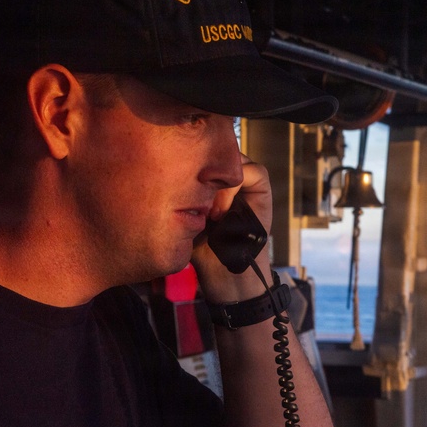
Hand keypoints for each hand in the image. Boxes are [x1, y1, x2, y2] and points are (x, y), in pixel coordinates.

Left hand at [191, 156, 274, 302]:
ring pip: (235, 159)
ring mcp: (248, 183)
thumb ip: (181, 190)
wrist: (225, 277)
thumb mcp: (184, 215)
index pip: (202, 150)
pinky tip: (221, 211)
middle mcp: (229, 176)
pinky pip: (254, 172)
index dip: (190, 158)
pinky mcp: (262, 192)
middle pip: (218, 150)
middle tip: (191, 195)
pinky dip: (236, 186)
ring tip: (208, 209)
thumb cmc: (201, 249)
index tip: (177, 180)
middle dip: (203, 167)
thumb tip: (163, 166)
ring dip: (220, 181)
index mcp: (210, 178)